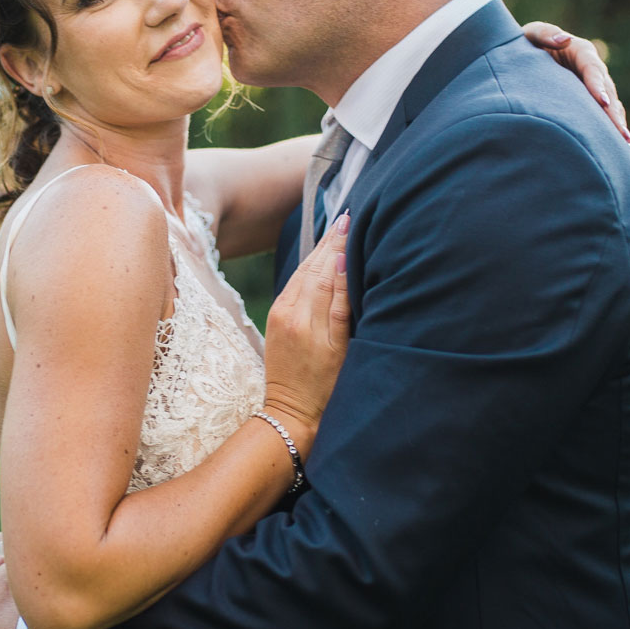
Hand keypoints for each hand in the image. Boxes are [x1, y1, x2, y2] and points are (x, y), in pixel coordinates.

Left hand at [261, 215, 351, 442]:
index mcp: (312, 322)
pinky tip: (321, 254)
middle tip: (349, 214)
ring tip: (338, 226)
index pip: (330, 273)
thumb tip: (345, 265)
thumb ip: (343, 307)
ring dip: (320, 249)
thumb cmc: (327, 390)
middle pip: (315, 267)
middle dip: (332, 241)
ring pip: (304, 272)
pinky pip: (295, 283)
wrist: (291, 414)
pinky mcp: (275, 319)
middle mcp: (293, 314)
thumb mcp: (343, 352)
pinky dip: (309, 266)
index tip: (354, 221)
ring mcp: (281, 315)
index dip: (342, 245)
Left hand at [522, 21, 629, 143]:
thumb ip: (544, 34)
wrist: (521, 57)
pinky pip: (604, 115)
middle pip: (607, 91)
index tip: (602, 102)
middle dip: (613, 113)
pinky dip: (610, 130)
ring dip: (616, 124)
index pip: (592, 69)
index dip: (598, 85)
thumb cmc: (525, 43)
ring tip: (624, 145)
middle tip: (621, 135)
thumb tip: (564, 40)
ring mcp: (594, 85)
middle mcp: (592, 68)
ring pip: (610, 105)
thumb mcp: (531, 34)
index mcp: (581, 51)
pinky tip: (618, 148)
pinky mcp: (590, 100)